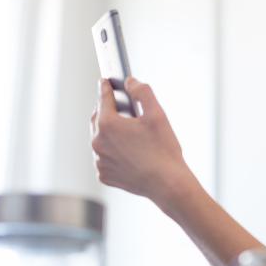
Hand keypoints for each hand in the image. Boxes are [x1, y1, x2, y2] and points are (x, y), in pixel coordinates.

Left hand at [90, 77, 188, 202]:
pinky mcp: (104, 175)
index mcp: (108, 124)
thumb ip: (142, 92)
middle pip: (98, 119)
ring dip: (110, 133)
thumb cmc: (163, 150)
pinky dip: (113, 152)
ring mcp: (99, 161)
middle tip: (122, 108)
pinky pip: (105, 158)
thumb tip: (130, 82)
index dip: (106, 88)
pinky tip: (130, 153)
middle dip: (108, 111)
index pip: (103, 99)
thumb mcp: (157, 114)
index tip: (106, 82)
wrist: (167, 183)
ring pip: (101, 139)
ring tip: (130, 134)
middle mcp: (98, 142)